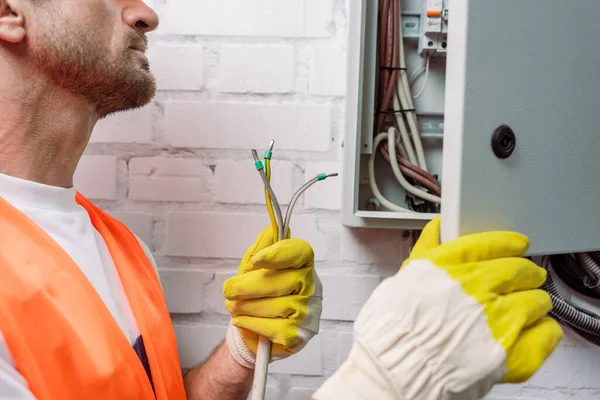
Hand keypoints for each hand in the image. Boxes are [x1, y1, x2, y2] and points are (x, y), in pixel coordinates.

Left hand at [223, 226, 321, 368]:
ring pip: (276, 306)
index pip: (300, 252)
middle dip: (249, 286)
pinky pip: (273, 328)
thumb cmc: (257, 295)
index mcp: (302, 265)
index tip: (256, 260)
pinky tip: (242, 320)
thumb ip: (262, 248)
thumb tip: (271, 228)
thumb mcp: (255, 268)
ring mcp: (307, 313)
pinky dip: (251, 323)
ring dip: (246, 307)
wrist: (255, 333)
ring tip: (234, 306)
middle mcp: (311, 287)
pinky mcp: (298, 336)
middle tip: (230, 290)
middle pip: (282, 281)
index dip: (278, 254)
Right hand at [314, 217, 562, 399]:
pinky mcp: (514, 353)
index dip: (510, 243)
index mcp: (454, 267)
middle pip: (522, 270)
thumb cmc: (395, 327)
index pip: (496, 244)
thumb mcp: (406, 275)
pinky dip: (542, 330)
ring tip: (524, 308)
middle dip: (525, 273)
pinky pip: (546, 333)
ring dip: (533, 302)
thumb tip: (437, 228)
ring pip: (537, 300)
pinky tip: (531, 330)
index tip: (517, 245)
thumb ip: (427, 247)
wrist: (397, 369)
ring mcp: (501, 322)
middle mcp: (480, 289)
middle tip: (524, 278)